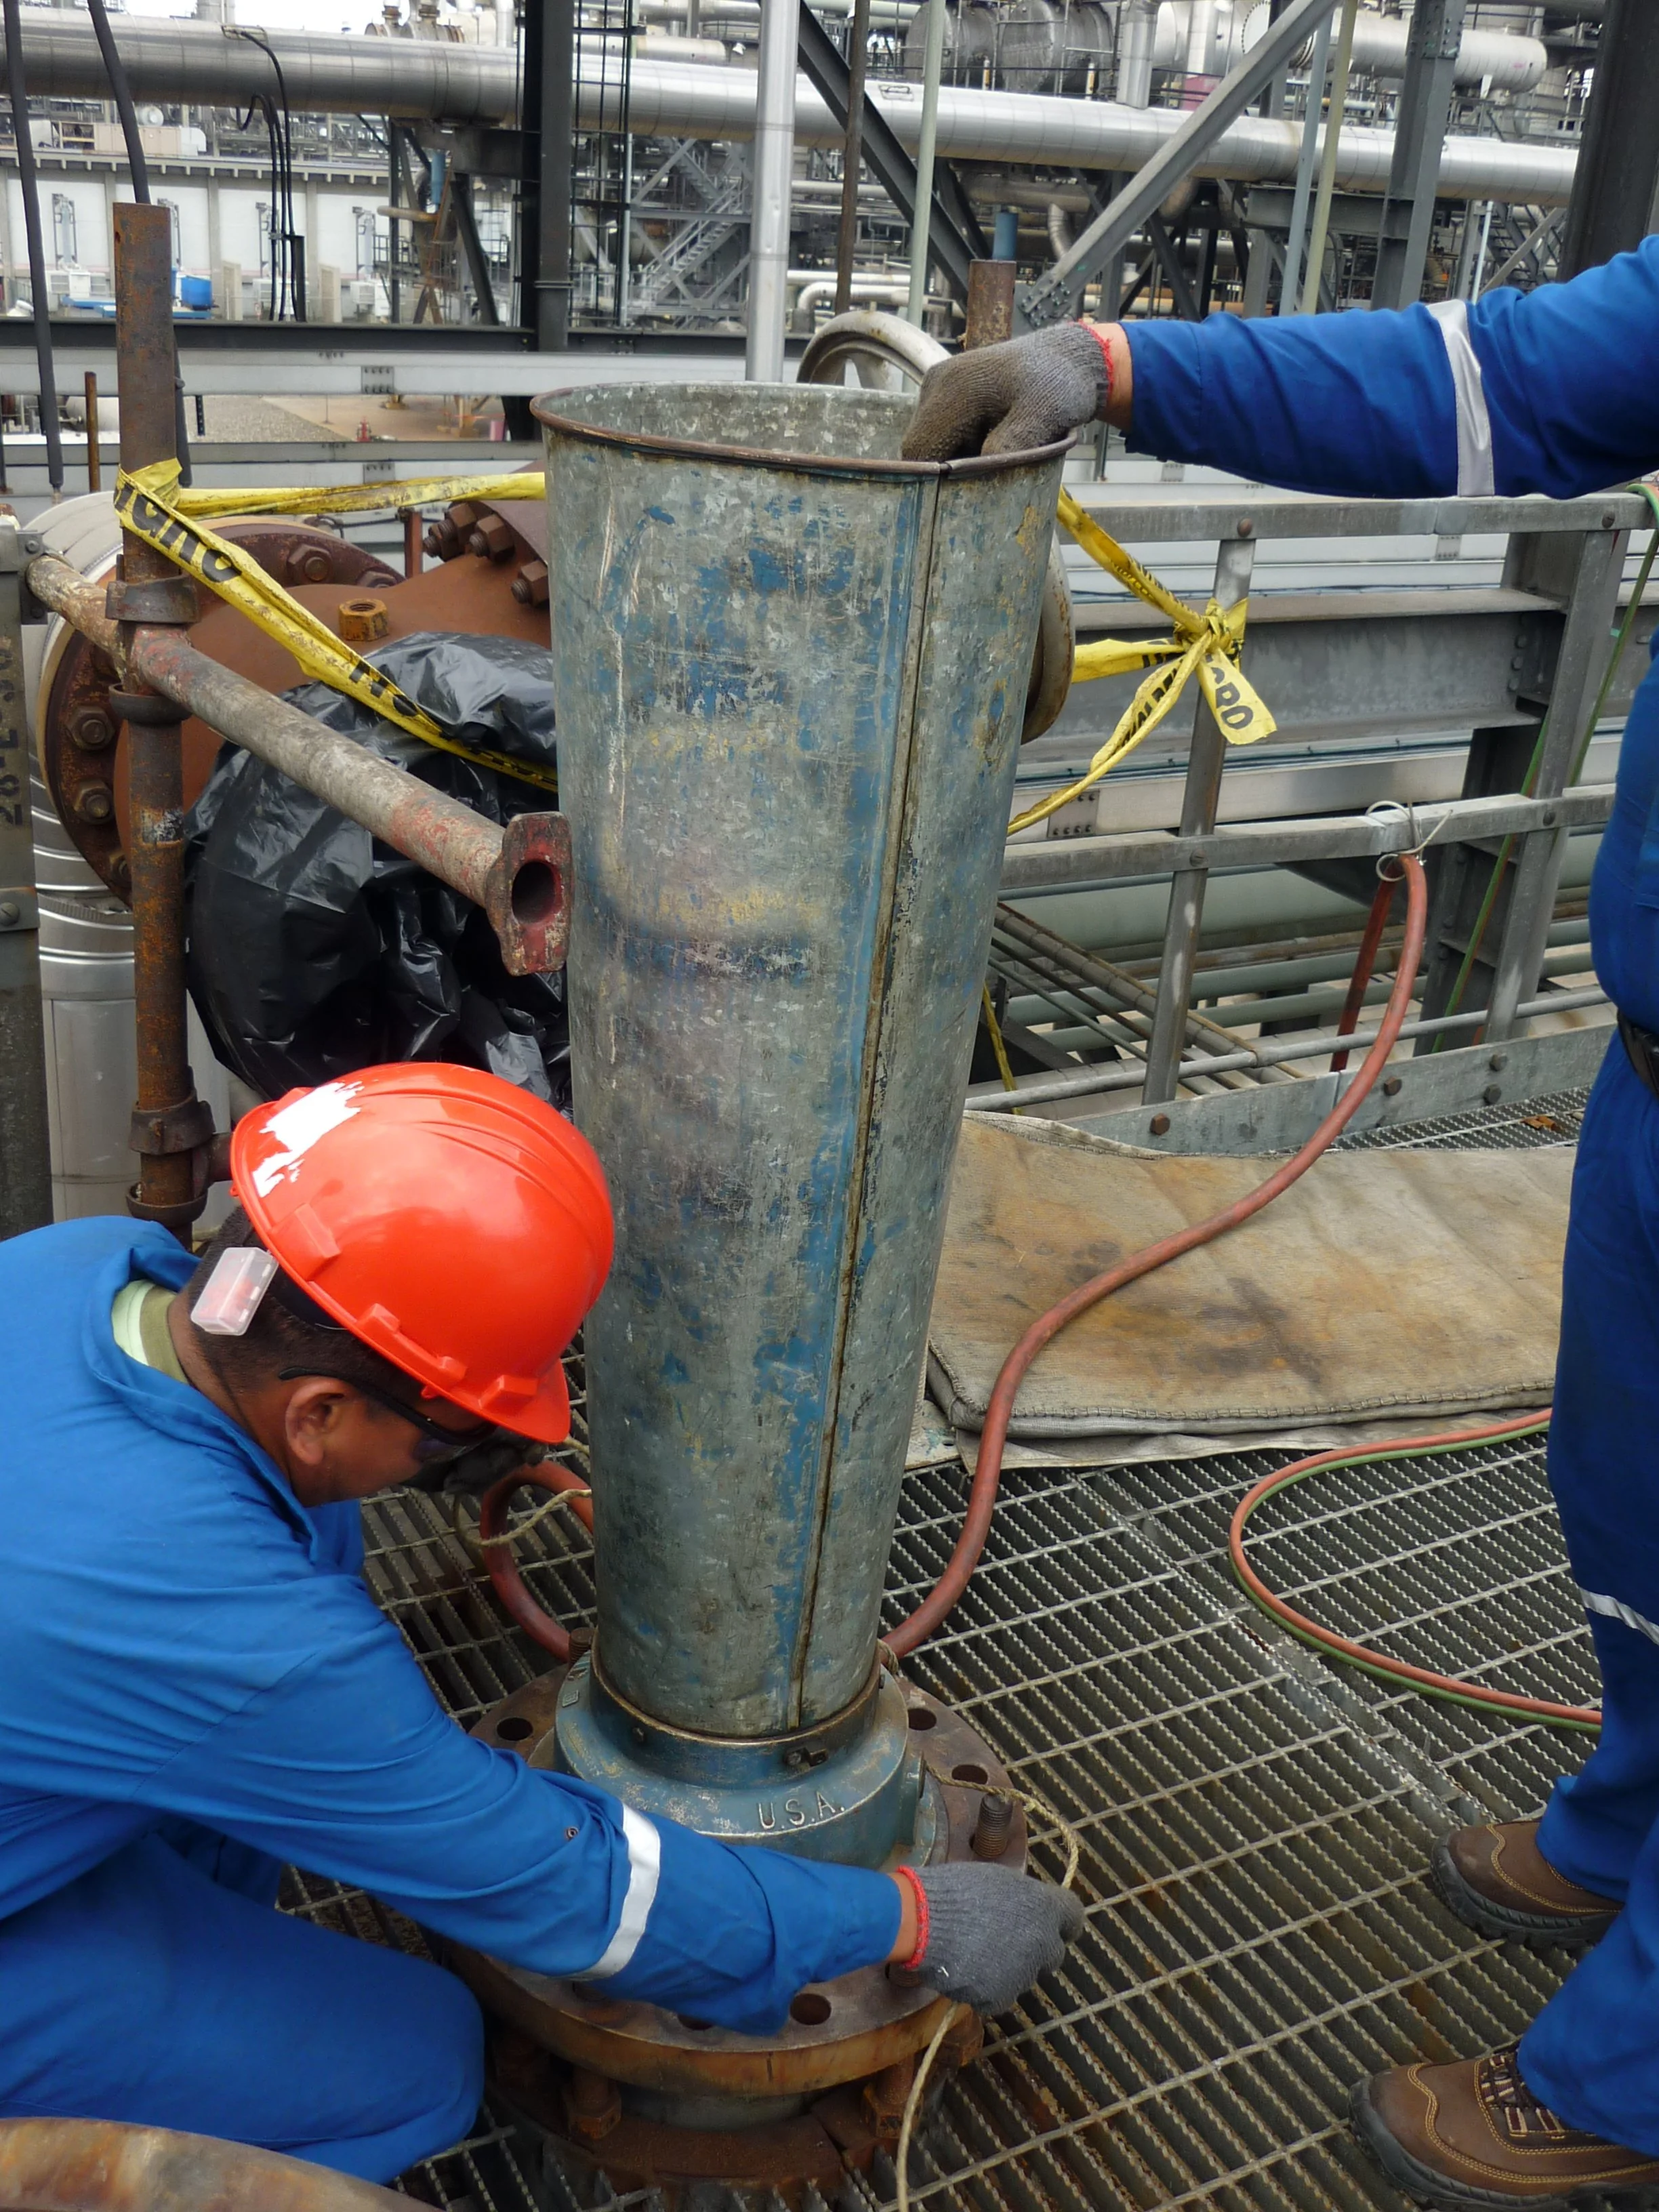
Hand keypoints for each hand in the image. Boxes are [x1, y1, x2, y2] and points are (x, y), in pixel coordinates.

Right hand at [894, 1861, 1083, 2012]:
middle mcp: (1042, 1943)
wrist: (922, 1922)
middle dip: (1035, 1949)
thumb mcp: (997, 1880)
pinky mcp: (1000, 1997)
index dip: (1062, 1921)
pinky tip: (966, 1969)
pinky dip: (987, 1987)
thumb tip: (1027, 1909)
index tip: (1051, 1923)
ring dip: (1010, 1968)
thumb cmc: (956, 1890)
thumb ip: (1022, 1899)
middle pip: (1053, 1953)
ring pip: (1025, 1975)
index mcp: (1044, 1907)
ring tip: (976, 1952)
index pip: (1073, 1917)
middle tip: (1006, 1939)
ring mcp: (1022, 1974)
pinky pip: (1000, 1995)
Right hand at [901, 323, 1113, 462]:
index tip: (966, 494)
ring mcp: (939, 385)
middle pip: (920, 447)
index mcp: (954, 389)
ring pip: (930, 441)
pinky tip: (989, 437)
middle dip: (947, 469)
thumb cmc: (1058, 388)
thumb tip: (976, 473)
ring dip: (956, 457)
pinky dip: (960, 444)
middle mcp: (937, 383)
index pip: (920, 451)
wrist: (1067, 359)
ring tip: (995, 449)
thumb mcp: (1043, 419)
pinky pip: (941, 429)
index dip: (935, 480)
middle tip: (988, 473)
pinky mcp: (945, 390)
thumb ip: (1010, 447)